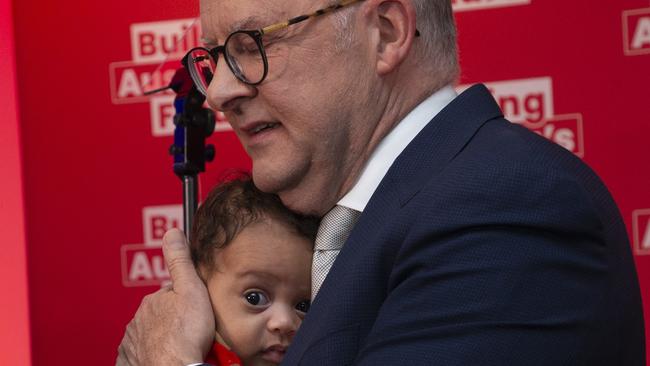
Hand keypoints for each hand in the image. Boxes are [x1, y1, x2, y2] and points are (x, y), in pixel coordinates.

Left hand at [117, 229, 214, 364]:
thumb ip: (181, 262)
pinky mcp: (131, 362)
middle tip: (193, 330)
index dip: (185, 300)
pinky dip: (151, 355)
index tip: (196, 309)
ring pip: (150, 334)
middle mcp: (138, 321)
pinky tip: (165, 357)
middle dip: (173, 319)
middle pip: (159, 314)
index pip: (169, 294)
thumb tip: (173, 233)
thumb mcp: (192, 290)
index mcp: (152, 301)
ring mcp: (133, 343)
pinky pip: (141, 355)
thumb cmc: (186, 337)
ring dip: (164, 338)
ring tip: (185, 346)